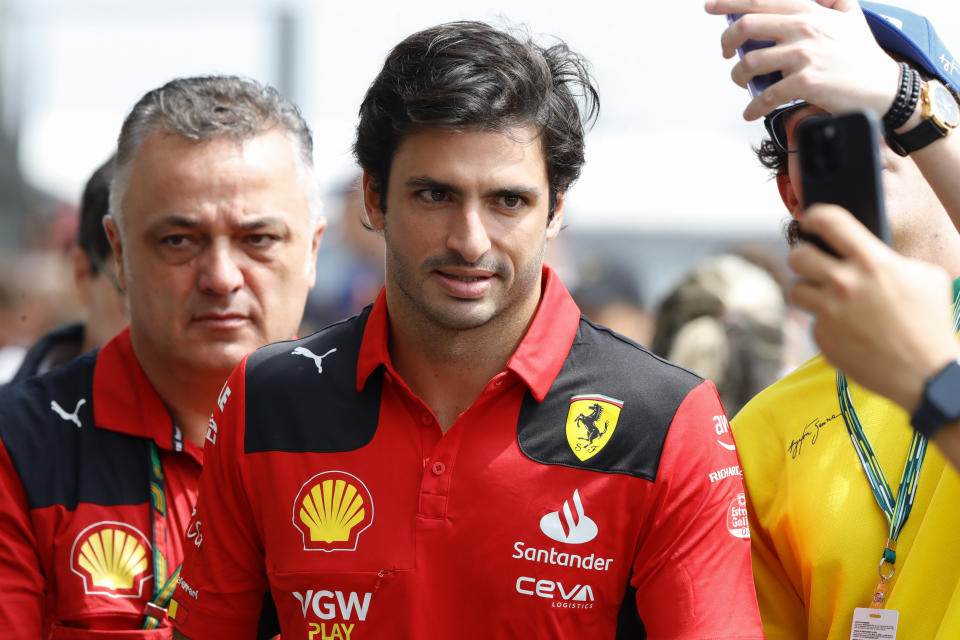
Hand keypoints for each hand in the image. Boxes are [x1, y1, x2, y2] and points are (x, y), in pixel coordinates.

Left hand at [705, 0, 900, 120]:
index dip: (730, 1)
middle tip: (726, 53)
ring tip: (742, 82)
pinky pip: (766, 95)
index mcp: (810, 10)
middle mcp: (804, 28)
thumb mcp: (851, 14)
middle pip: (746, 27)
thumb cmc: (863, 55)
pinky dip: (754, 106)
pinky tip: (751, 112)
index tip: (711, 6)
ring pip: (749, 63)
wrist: (884, 86)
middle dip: (726, 41)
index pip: (761, 0)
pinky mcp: (805, 82)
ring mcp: (804, 55)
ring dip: (737, 76)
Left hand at [788, 204, 959, 410]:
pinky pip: (813, 322)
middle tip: (812, 262)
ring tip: (828, 297)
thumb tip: (868, 252)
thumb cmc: (931, 322)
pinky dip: (826, 323)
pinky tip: (848, 329)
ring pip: (797, 290)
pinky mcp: (822, 337)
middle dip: (803, 256)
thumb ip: (890, 259)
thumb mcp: (925, 277)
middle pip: (798, 256)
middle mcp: (844, 283)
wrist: (926, 373)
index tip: (811, 220)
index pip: (828, 220)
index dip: (814, 215)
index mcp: (872, 261)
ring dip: (809, 291)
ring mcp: (829, 312)